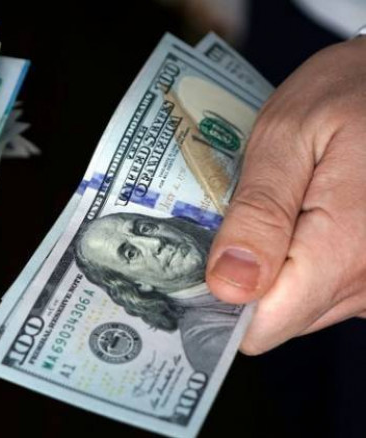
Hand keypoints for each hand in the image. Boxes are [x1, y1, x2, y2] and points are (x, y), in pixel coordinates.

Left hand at [206, 38, 365, 353]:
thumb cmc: (349, 93)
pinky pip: (324, 289)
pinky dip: (301, 259)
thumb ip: (259, 214)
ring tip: (279, 208)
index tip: (204, 260)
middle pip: (281, 317)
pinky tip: (301, 215)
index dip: (225, 298)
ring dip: (276, 265)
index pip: (268, 323)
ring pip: (301, 307)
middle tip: (244, 216)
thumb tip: (229, 285)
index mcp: (348, 248)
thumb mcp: (286, 137)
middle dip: (249, 275)